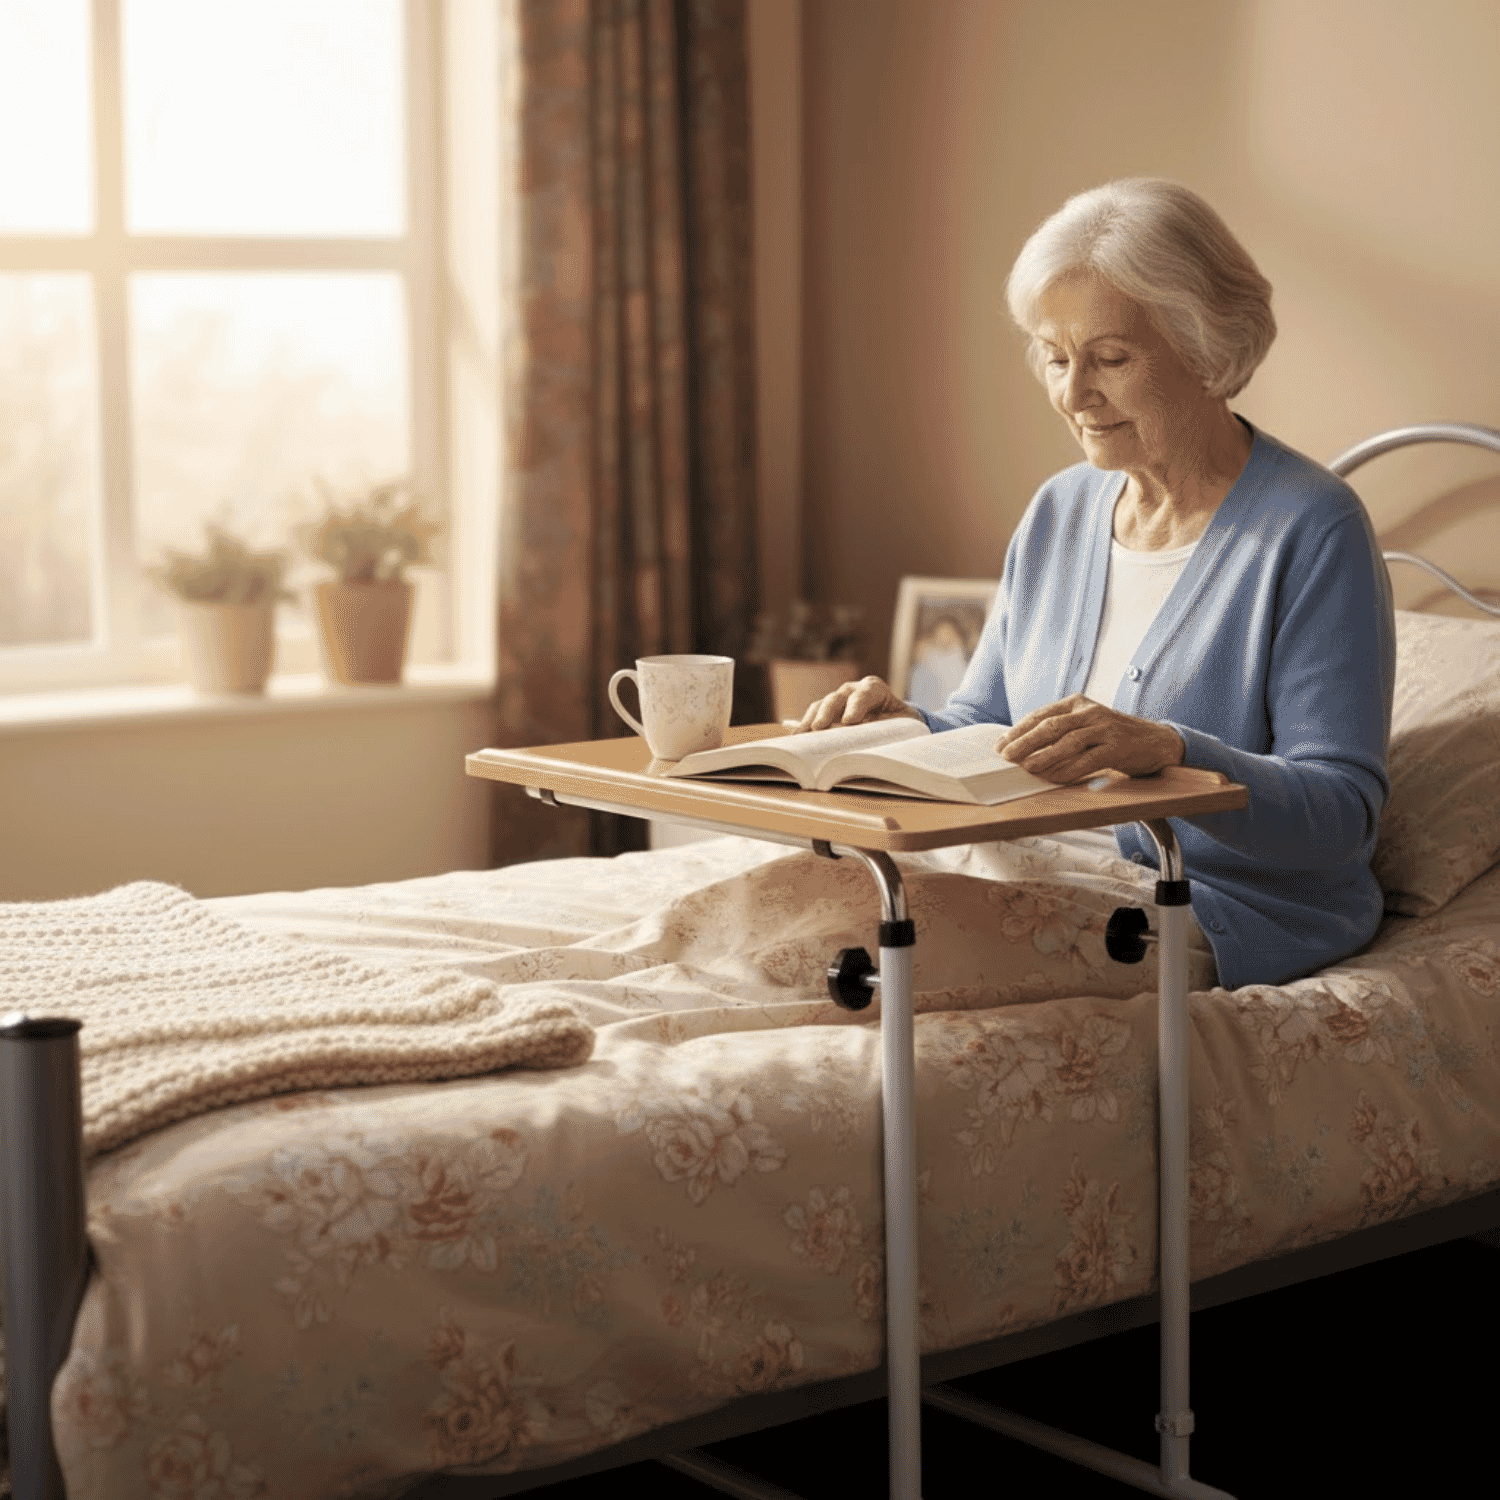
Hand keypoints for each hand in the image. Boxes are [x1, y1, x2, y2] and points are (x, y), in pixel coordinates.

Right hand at [792, 675, 923, 732]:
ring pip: (821, 705)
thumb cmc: (902, 724)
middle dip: (827, 713)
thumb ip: (889, 731)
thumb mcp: (902, 726)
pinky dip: (806, 725)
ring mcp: (838, 700)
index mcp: (874, 689)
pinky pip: (814, 715)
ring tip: (801, 734)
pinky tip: (797, 736)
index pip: (865, 694)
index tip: (850, 722)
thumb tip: (870, 743)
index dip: (856, 706)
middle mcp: (853, 690)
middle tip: (819, 728)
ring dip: (811, 720)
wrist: (899, 723)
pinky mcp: (828, 712)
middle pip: (837, 698)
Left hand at [997, 694, 1184, 781]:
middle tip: (1006, 756)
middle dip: (1025, 742)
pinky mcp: (1118, 747)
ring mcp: (1105, 729)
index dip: (1018, 730)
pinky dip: (1069, 770)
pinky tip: (1054, 778)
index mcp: (1077, 703)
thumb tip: (1022, 746)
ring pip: (1068, 742)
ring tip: (1026, 767)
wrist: (1157, 741)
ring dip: (1044, 756)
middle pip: (1051, 726)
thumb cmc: (1113, 736)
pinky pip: (1088, 760)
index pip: (1041, 714)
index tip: (1000, 744)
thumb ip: (1060, 730)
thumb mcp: (1085, 724)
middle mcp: (1090, 712)